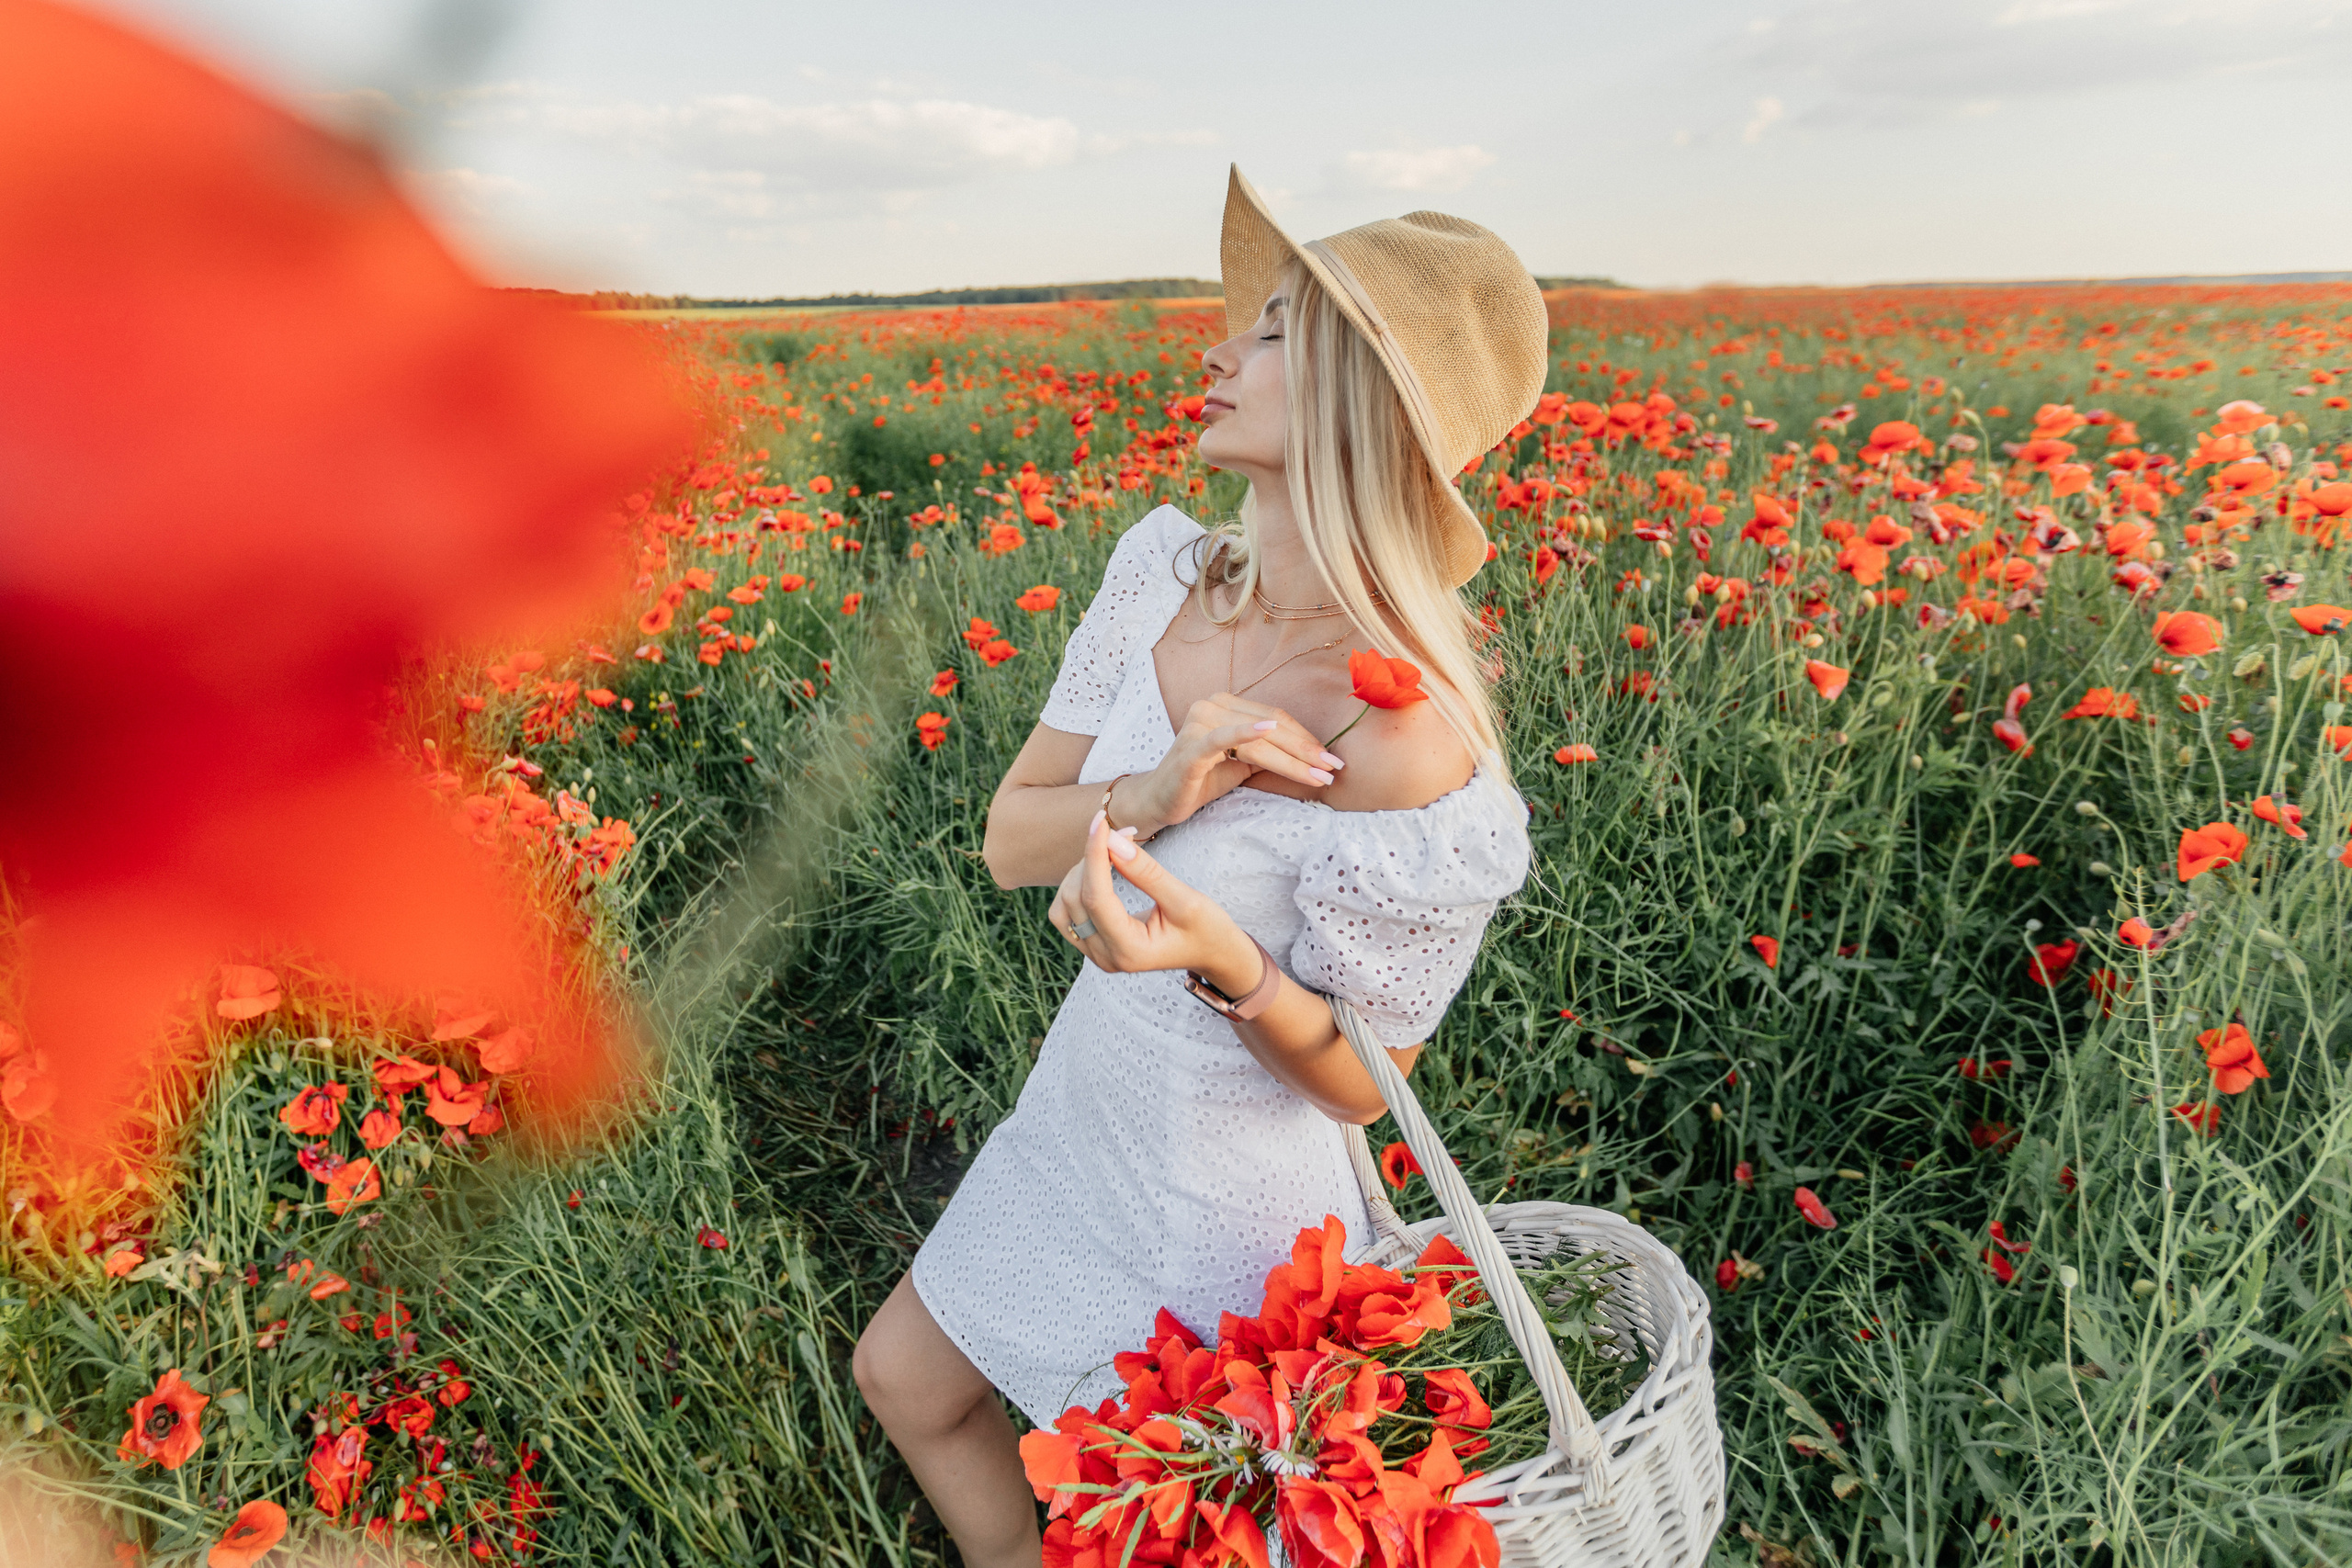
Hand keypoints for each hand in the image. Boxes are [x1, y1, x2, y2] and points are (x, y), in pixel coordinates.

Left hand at [1049, 812, 1261, 993]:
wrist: (1212, 953)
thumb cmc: (1207, 929)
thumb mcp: (1185, 899)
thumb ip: (1148, 873)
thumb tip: (1114, 841)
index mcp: (1130, 951)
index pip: (1096, 898)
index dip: (1095, 855)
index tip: (1102, 822)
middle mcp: (1106, 957)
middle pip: (1075, 899)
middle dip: (1092, 858)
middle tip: (1122, 832)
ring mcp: (1096, 955)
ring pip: (1064, 906)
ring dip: (1081, 871)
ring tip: (1111, 850)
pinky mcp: (1092, 945)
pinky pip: (1067, 912)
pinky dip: (1078, 885)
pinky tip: (1100, 868)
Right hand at [1124, 694, 1344, 833]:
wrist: (1158, 801)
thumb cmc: (1200, 781)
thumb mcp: (1241, 764)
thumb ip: (1269, 753)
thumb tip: (1312, 755)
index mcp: (1225, 705)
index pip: (1276, 719)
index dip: (1306, 738)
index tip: (1332, 759)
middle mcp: (1212, 706)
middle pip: (1272, 727)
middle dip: (1307, 750)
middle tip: (1334, 767)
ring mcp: (1200, 723)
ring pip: (1258, 740)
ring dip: (1292, 758)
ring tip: (1319, 774)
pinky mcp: (1191, 746)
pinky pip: (1222, 737)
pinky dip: (1246, 732)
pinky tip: (1268, 731)